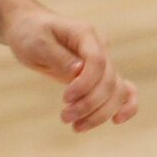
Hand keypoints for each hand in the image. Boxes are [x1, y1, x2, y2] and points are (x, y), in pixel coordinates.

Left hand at [1, 4, 138, 130]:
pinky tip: (117, 121)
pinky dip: (126, 105)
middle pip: (109, 80)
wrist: (29, 29)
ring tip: (76, 127)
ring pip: (117, 90)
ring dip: (101, 112)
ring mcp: (103, 61)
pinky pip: (124, 90)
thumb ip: (58, 56)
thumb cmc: (30, 34)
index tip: (65, 99)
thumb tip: (78, 72)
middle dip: (89, 103)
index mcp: (85, 34)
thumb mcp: (37, 43)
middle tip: (65, 118)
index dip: (85, 84)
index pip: (97, 61)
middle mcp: (100, 46)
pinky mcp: (100, 75)